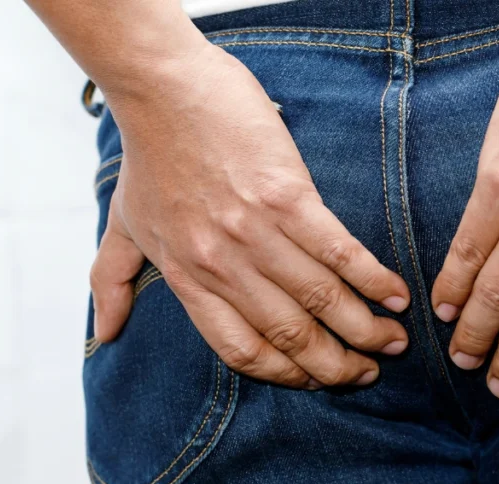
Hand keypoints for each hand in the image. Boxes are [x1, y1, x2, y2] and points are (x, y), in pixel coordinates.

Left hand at [90, 44, 410, 389]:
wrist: (164, 89)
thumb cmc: (148, 153)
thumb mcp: (122, 224)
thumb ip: (111, 282)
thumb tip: (102, 332)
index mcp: (189, 278)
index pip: (243, 350)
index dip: (287, 374)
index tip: (316, 379)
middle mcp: (223, 266)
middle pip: (292, 335)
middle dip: (338, 365)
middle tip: (367, 373)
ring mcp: (256, 232)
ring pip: (322, 301)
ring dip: (365, 329)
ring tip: (394, 341)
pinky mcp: (287, 196)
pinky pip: (338, 251)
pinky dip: (372, 279)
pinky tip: (396, 295)